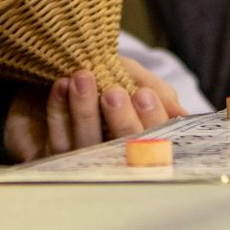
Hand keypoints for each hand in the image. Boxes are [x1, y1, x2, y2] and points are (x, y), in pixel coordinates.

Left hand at [2, 58, 183, 161]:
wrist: (55, 69)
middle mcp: (110, 157)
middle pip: (121, 150)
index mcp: (137, 142)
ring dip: (83, 111)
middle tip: (114, 93)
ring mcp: (79, 161)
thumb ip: (154, 89)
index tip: (143, 94)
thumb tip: (180, 114)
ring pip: (84, 145)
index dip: (149, 121)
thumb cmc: (101, 74)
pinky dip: (57, 110)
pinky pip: (54, 139)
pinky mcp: (49, 157)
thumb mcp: (130, 73)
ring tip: (83, 77)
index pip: (153, 142)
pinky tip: (61, 86)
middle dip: (119, 121)